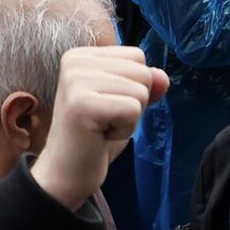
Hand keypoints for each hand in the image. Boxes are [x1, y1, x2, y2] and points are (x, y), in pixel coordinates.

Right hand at [30, 46, 168, 208]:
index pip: (137, 56)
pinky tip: (101, 136)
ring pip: (140, 91)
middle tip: (105, 120)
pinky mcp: (83, 104)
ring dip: (129, 118)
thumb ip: (144, 85)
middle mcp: (75, 61)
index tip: (107, 106)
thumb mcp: (123, 103)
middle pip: (142, 72)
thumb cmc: (94, 138)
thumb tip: (163, 77)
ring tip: (102, 128)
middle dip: (134, 103)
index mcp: (81, 55)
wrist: (66, 173)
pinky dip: (125, 129)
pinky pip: (133, 109)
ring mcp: (76, 81)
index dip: (133, 86)